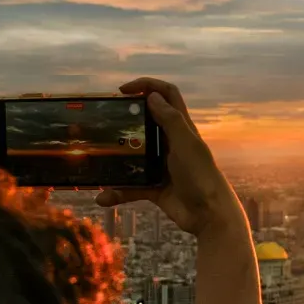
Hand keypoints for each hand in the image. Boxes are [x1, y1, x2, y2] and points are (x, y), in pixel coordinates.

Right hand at [96, 78, 244, 236]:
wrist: (209, 216)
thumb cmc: (201, 177)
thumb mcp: (186, 145)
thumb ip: (171, 120)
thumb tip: (153, 95)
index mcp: (182, 129)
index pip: (167, 96)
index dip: (147, 86)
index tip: (123, 90)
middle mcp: (171, 144)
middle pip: (144, 123)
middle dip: (123, 121)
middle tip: (101, 122)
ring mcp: (161, 165)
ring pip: (133, 156)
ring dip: (115, 160)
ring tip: (94, 158)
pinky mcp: (154, 187)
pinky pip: (131, 186)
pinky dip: (118, 192)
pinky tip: (103, 197)